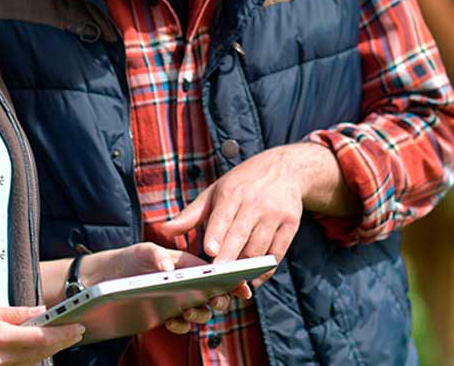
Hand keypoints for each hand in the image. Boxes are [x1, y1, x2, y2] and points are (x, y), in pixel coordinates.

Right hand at [0, 304, 82, 364]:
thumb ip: (17, 313)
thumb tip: (42, 310)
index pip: (40, 337)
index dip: (62, 333)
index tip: (77, 325)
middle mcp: (0, 359)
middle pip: (41, 352)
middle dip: (62, 342)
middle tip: (78, 331)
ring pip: (33, 361)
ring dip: (51, 350)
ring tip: (64, 337)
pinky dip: (34, 357)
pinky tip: (41, 348)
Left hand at [81, 242, 249, 333]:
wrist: (104, 280)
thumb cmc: (129, 259)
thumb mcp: (141, 251)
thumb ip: (156, 255)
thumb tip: (169, 269)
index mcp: (189, 264)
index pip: (217, 270)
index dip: (233, 279)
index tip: (244, 287)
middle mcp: (188, 283)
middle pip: (214, 294)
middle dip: (220, 299)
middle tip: (215, 301)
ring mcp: (178, 301)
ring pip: (201, 312)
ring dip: (200, 314)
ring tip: (188, 311)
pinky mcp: (167, 316)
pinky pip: (182, 325)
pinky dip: (181, 326)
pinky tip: (171, 321)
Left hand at [157, 144, 326, 279]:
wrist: (285, 169)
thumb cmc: (242, 184)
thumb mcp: (215, 192)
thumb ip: (191, 215)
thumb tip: (163, 231)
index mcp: (233, 193)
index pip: (223, 216)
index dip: (217, 235)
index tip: (209, 252)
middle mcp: (256, 203)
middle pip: (241, 236)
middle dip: (230, 258)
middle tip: (217, 278)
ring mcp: (276, 214)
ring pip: (259, 249)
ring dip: (245, 268)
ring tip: (231, 283)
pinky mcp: (291, 225)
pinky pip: (277, 254)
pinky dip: (264, 270)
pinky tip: (252, 279)